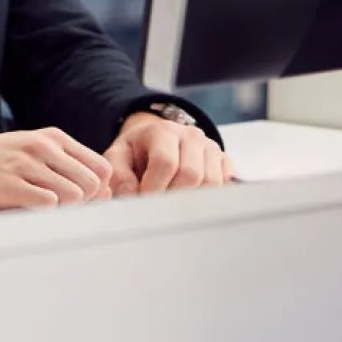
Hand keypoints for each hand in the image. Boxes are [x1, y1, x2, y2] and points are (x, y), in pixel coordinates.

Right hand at [0, 128, 114, 211]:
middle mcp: (43, 146)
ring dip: (65, 212)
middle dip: (86, 205)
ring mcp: (24, 164)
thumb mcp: (31, 152)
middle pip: (94, 185)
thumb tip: (104, 195)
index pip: (102, 169)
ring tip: (43, 214)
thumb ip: (64, 167)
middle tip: (62, 214)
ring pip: (75, 196)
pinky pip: (48, 205)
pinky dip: (45, 216)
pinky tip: (27, 213)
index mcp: (53, 138)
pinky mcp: (7, 184)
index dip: (98, 193)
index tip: (79, 205)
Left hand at [103, 112, 232, 196]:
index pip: (165, 162)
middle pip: (191, 175)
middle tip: (159, 210)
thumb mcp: (118, 157)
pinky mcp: (224, 161)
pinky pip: (224, 185)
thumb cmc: (136, 152)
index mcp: (163, 131)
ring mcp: (211, 148)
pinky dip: (209, 199)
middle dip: (173, 198)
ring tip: (172, 205)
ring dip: (192, 201)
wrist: (155, 141)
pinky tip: (190, 201)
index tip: (143, 203)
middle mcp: (192, 136)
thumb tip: (131, 196)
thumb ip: (118, 175)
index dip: (154, 188)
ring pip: (211, 183)